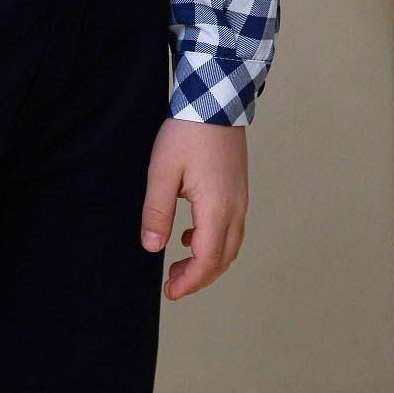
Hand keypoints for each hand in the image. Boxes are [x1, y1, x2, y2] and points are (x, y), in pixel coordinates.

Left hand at [140, 117, 247, 299]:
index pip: (207, 261)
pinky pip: (232, 228)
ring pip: (231, 245)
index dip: (189, 282)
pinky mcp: (239, 188)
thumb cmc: (186, 133)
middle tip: (173, 284)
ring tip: (181, 265)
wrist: (215, 100)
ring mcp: (241, 199)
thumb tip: (152, 247)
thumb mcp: (162, 171)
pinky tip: (191, 235)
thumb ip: (156, 211)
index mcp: (217, 209)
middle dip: (199, 278)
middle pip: (223, 259)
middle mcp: (235, 209)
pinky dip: (215, 242)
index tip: (169, 292)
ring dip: (208, 261)